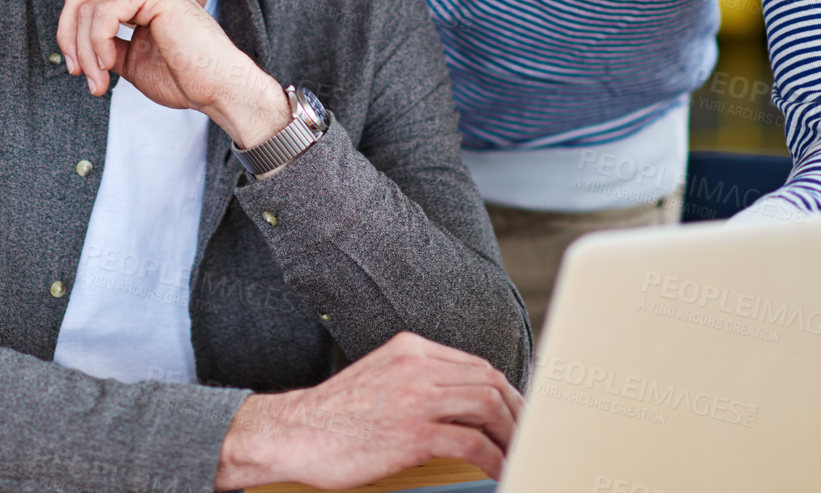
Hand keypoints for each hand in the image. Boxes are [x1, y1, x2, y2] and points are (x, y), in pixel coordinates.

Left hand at [55, 0, 289, 146]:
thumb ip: (105, 43)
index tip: (80, 71)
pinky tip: (110, 66)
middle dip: (70, 38)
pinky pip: (104, 12)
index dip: (70, 34)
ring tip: (100, 80)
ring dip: (85, 50)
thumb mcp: (130, 58)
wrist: (219, 89)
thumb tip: (72, 44)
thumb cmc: (184, 77)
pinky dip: (97, 43)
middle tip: (82, 74)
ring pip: (87, 6)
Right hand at [214, 331, 523, 489]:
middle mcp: (416, 366)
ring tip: (518, 455)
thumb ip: (417, 380)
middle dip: (517, 413)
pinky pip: (472, 444)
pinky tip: (498, 471)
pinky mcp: (413, 434)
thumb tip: (460, 401)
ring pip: (488, 407)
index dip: (506, 391)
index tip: (517, 414)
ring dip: (511, 435)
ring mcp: (415, 398)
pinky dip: (494, 459)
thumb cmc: (333, 415)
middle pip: (490, 381)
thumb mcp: (379, 378)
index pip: (476, 365)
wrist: (293, 434)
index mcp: (410, 349)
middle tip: (527, 437)